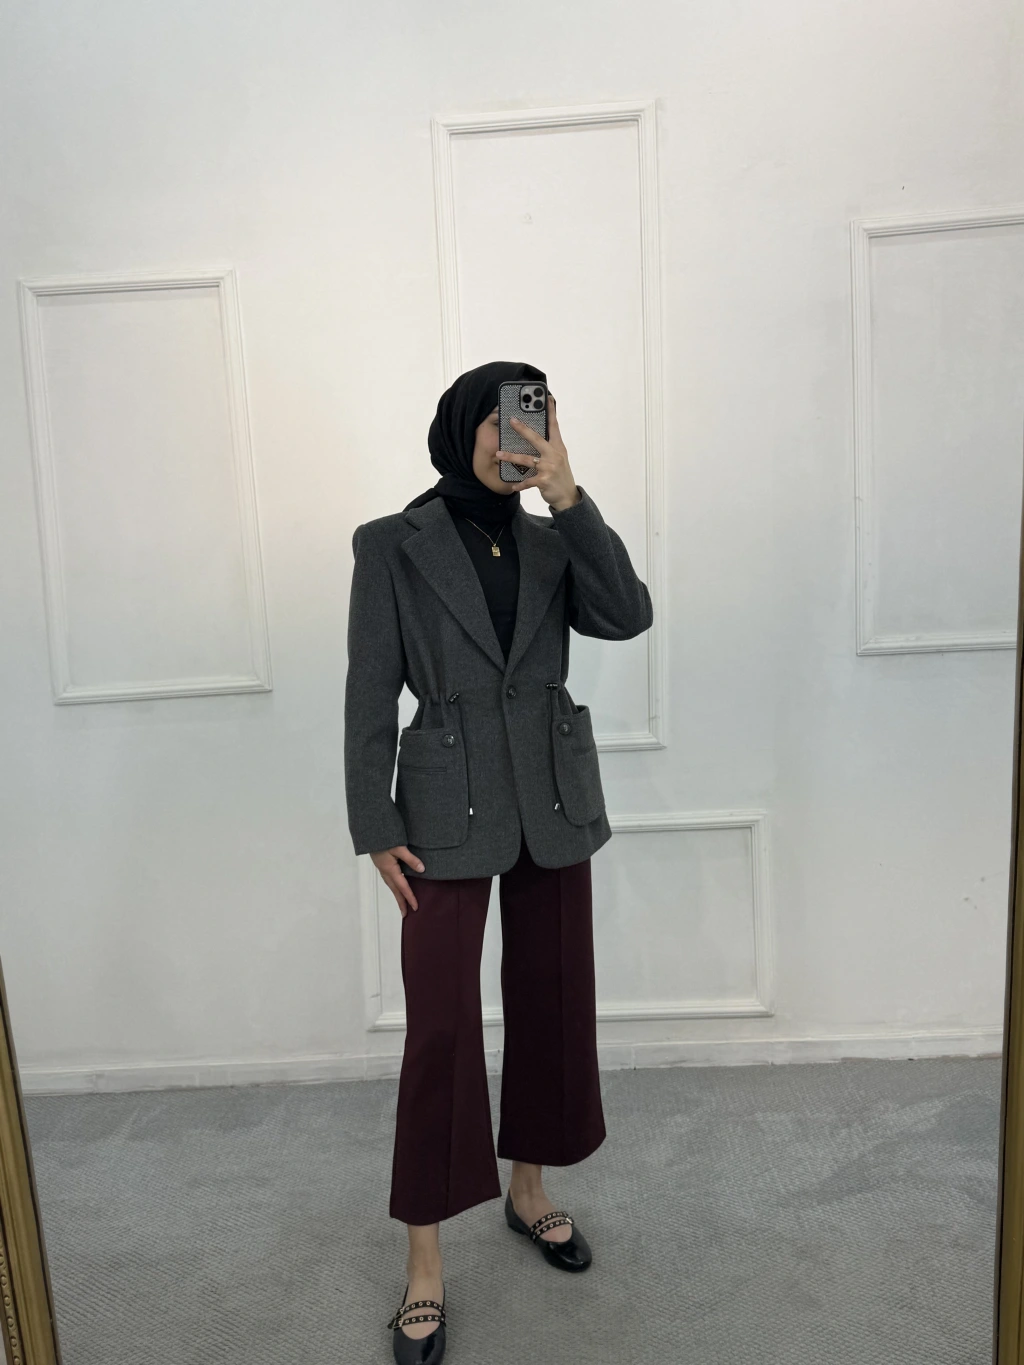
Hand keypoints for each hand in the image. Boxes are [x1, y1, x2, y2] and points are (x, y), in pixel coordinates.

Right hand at [370, 845, 423, 915]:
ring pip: (391, 886)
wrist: (370, 834)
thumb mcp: (399, 848)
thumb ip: (411, 859)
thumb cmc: (384, 839)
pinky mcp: (381, 866)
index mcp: (390, 870)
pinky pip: (389, 880)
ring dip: (397, 896)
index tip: (415, 907)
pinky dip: (394, 887)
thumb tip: (422, 870)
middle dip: (401, 903)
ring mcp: (382, 869)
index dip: (410, 898)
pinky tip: (397, 887)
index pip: (403, 887)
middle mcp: (385, 872)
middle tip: (406, 914)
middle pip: (395, 891)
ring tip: (402, 904)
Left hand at [498, 394, 580, 511]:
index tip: (546, 397)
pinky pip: (528, 481)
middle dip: (523, 429)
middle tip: (511, 420)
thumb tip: (533, 436)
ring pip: (527, 459)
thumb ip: (548, 447)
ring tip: (499, 454)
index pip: (554, 426)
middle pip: (536, 438)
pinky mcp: (544, 481)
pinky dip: (520, 483)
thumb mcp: (558, 458)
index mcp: (558, 447)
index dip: (551, 411)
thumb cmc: (560, 476)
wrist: (568, 497)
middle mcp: (554, 455)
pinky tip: (513, 485)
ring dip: (511, 457)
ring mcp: (549, 468)